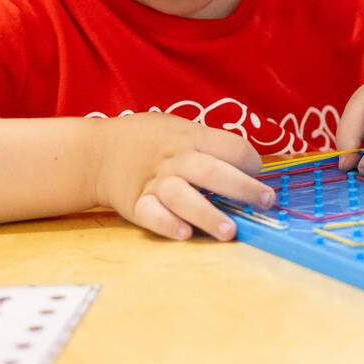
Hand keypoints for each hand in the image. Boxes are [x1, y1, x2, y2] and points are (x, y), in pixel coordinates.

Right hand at [92, 113, 270, 241]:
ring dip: (207, 214)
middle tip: (266, 202)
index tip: (259, 174)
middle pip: (211, 171)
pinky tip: (184, 234)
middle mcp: (174, 159)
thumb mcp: (179, 129)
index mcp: (190, 137)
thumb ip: (209, 145)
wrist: (97, 152)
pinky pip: (152, 215)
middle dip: (242, 188)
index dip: (250, 161)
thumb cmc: (149, 141)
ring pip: (183, 196)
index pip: (229, 146)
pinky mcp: (136, 204)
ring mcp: (154, 182)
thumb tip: (250, 167)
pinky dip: (167, 224)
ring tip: (230, 231)